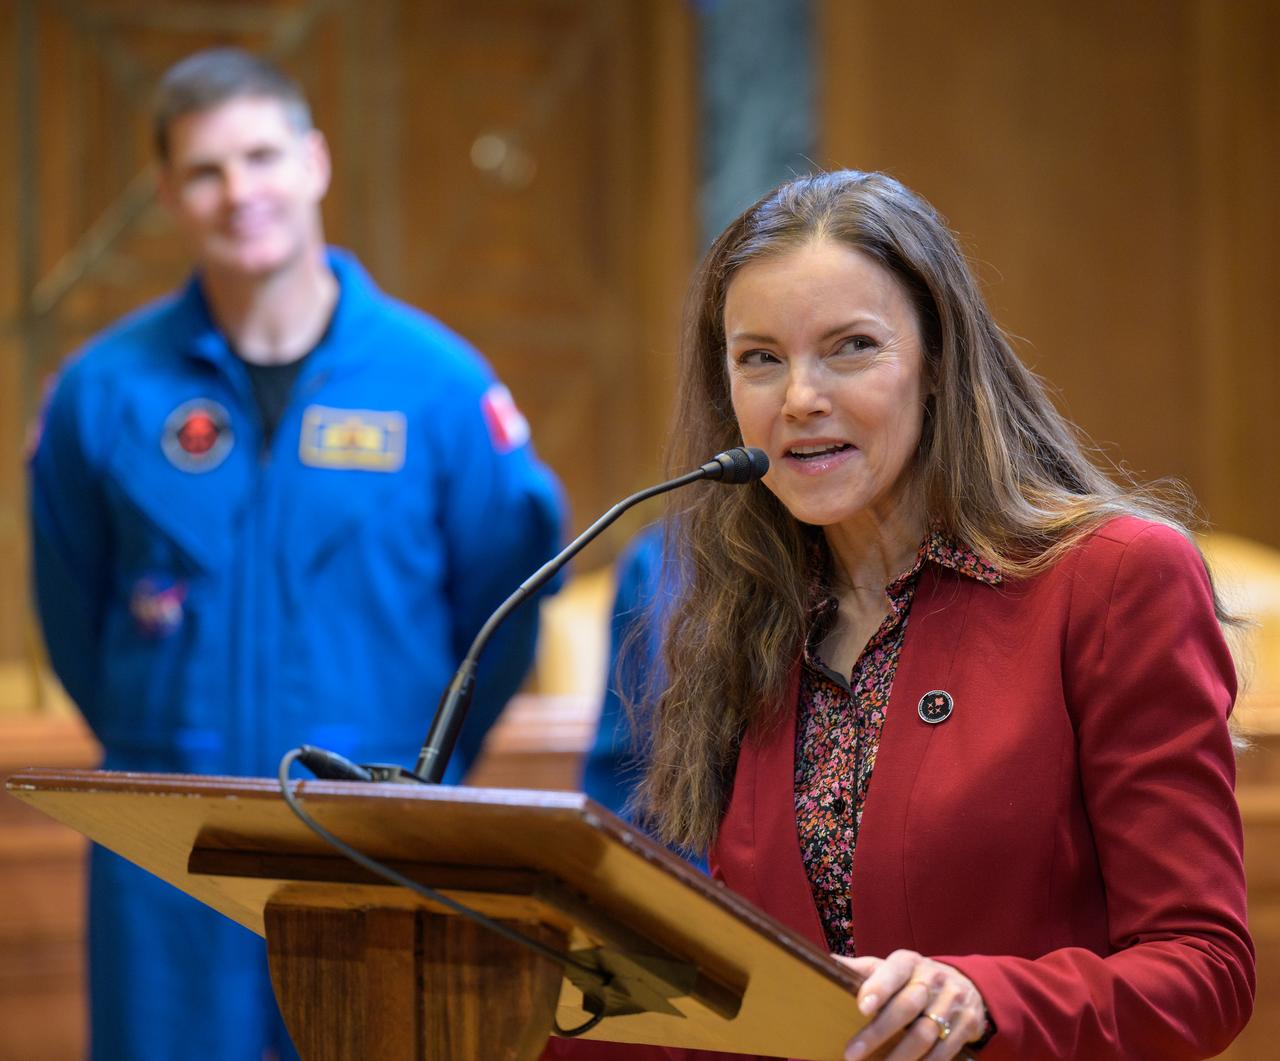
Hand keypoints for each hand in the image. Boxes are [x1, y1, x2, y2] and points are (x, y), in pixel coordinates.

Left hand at [837, 949, 986, 1059]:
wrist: (963, 985)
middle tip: (851, 1054)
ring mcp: (953, 1002)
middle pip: (907, 1007)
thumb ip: (863, 970)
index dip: (878, 988)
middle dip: (878, 1033)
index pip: (893, 972)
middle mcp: (933, 979)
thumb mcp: (891, 968)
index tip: (861, 1007)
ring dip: (899, 1058)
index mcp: (909, 962)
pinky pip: (944, 1052)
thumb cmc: (913, 978)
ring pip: (925, 1034)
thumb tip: (826, 963)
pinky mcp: (967, 1025)